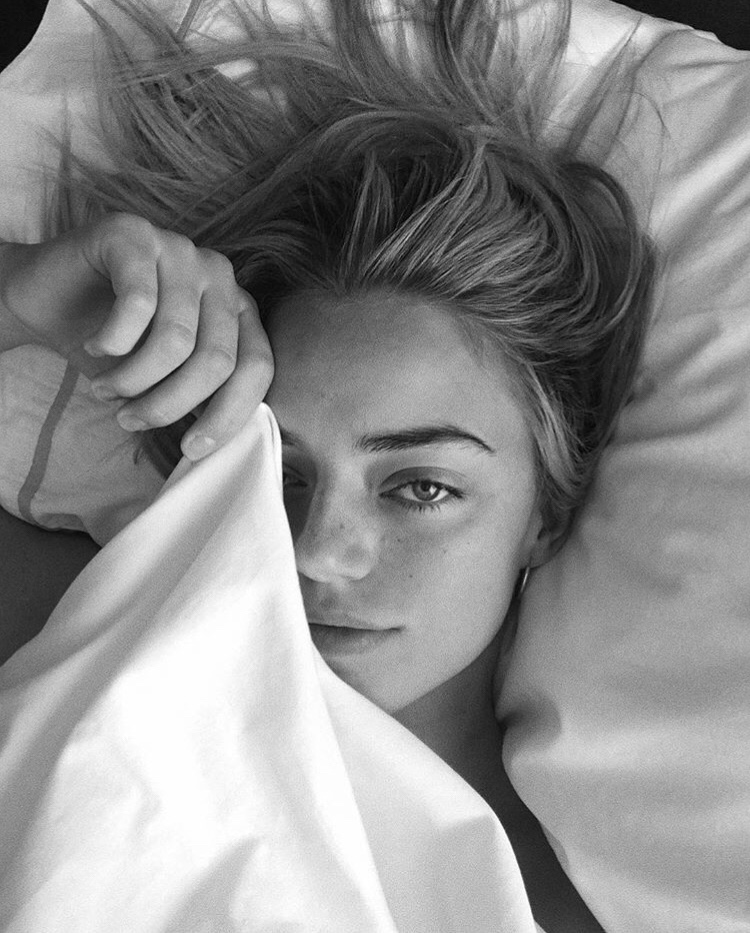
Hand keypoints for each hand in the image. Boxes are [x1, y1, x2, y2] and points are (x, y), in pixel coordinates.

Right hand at [0, 213, 272, 459]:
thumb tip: (218, 444)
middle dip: (170, 405)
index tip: (192, 449)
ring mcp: (180, 249)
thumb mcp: (166, 380)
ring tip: (105, 388)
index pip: (257, 367)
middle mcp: (219, 276)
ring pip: (176, 340)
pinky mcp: (135, 234)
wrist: (46, 301)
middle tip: (130, 419)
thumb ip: (201, 400)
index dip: (229, 415)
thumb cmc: (114, 347)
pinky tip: (95, 346)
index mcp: (239, 310)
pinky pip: (139, 303)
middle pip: (217, 360)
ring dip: (133, 380)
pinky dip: (112, 341)